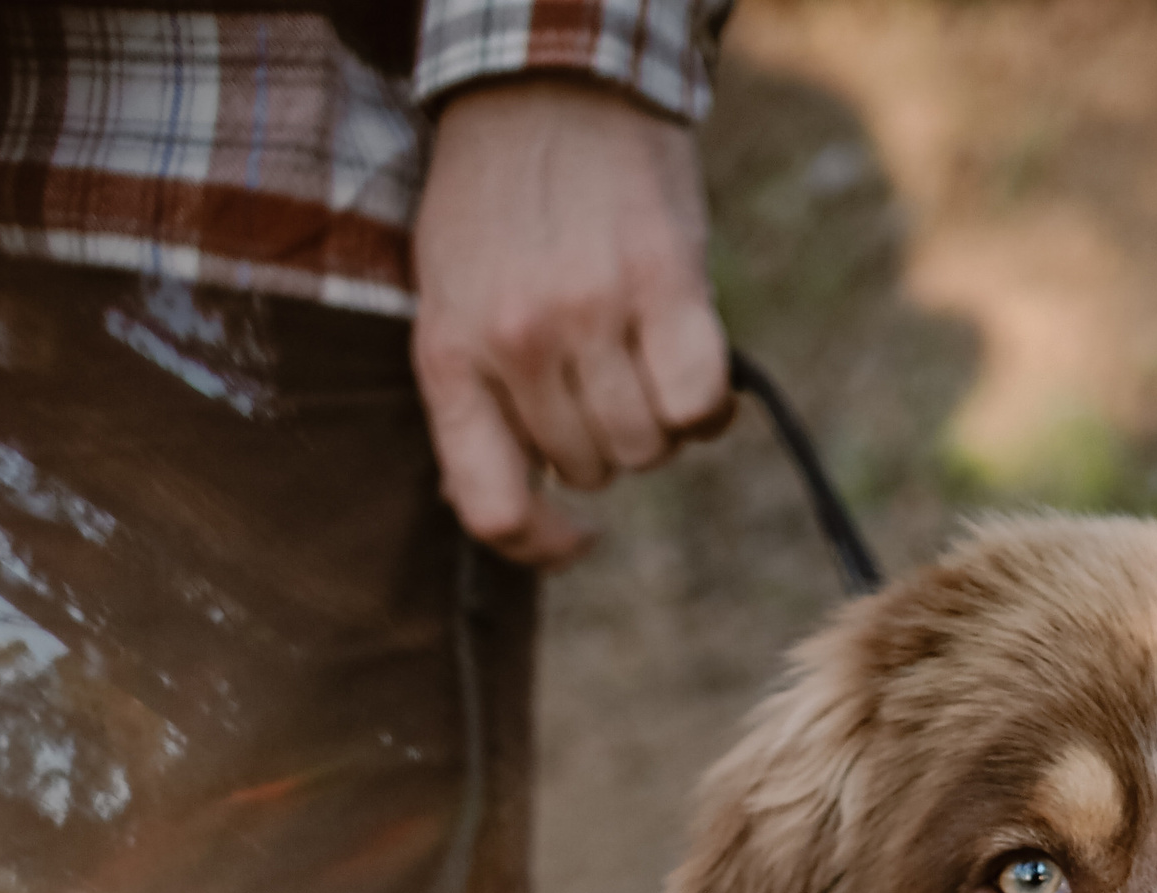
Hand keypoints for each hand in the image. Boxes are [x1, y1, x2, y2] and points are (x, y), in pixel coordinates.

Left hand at [413, 80, 733, 567]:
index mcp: (449, 356)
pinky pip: (699, 402)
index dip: (542, 546)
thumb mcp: (449, 300)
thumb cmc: (497, 202)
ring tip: (644, 356)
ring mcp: (589, 313)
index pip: (492, 510)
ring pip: (648, 447)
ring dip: (659, 421)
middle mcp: (516, 342)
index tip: (579, 538)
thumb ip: (475, 401)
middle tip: (606, 375)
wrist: (546, 82)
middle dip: (607, 440)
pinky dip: (707, 404)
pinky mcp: (661, 281)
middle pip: (591, 471)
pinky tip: (694, 365)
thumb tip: (518, 508)